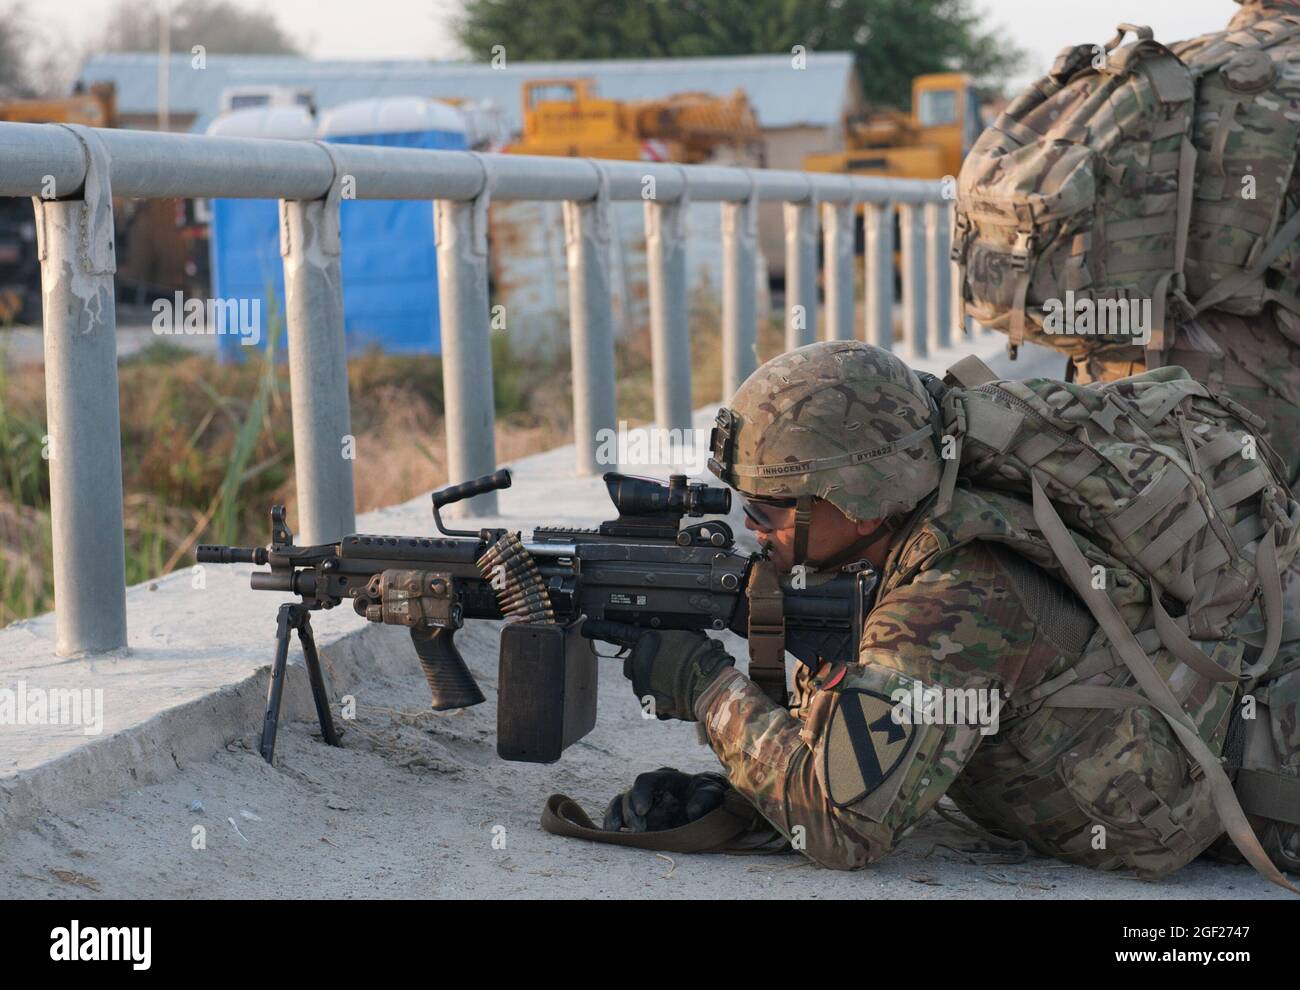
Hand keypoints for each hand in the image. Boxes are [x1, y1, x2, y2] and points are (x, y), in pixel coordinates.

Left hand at [581, 619, 734, 720]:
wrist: (711, 683)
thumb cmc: (702, 656)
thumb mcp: (684, 635)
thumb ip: (666, 637)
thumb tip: (664, 638)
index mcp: (646, 640)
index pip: (617, 632)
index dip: (600, 629)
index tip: (587, 628)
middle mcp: (638, 661)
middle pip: (633, 665)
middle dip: (646, 668)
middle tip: (669, 669)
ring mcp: (641, 684)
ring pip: (642, 684)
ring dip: (655, 685)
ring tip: (679, 682)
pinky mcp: (648, 703)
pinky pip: (651, 701)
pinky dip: (662, 700)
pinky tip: (679, 695)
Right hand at [603, 768, 730, 831]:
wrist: (708, 805)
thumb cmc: (708, 795)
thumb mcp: (712, 793)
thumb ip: (705, 798)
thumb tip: (691, 812)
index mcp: (664, 778)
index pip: (645, 781)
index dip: (640, 795)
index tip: (643, 812)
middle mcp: (649, 790)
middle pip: (629, 796)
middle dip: (630, 814)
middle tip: (640, 831)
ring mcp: (641, 803)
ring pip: (619, 805)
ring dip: (615, 819)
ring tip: (616, 834)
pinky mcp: (637, 818)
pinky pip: (618, 818)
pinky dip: (612, 825)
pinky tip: (612, 836)